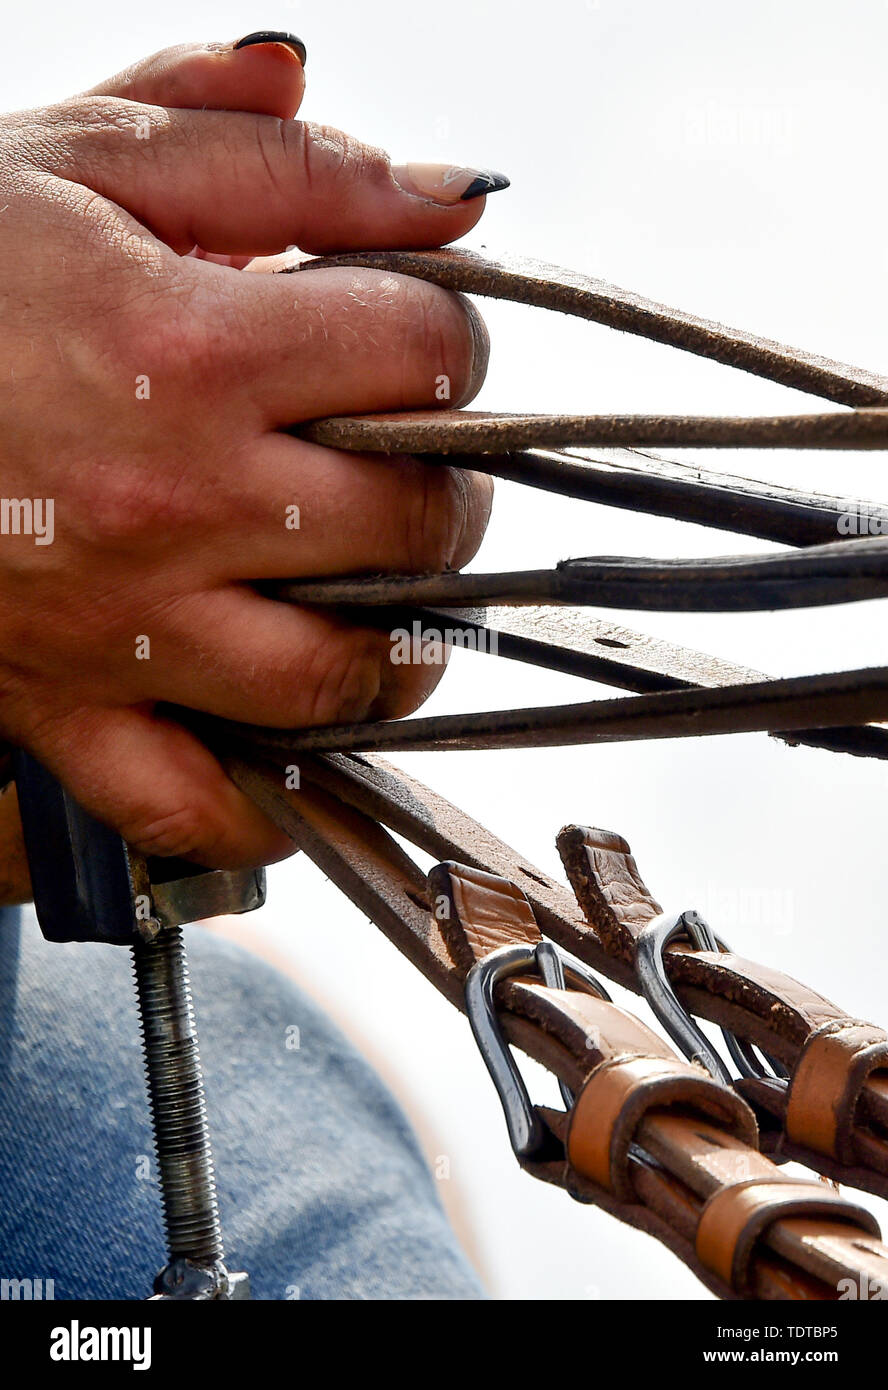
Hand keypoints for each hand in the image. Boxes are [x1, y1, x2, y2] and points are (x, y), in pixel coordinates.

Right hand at [0, 34, 501, 869]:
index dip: (451, 336)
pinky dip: (258, 805)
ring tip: (383, 599)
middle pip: (413, 521)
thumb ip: (277, 163)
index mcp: (191, 352)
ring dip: (395, 645)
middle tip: (417, 463)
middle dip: (446, 484)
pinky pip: (190, 804)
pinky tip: (290, 757)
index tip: (424, 338)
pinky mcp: (64, 706)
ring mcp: (125, 624)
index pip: (424, 354)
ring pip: (337, 678)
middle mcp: (174, 501)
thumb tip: (446, 196)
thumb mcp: (87, 163)